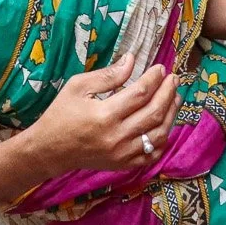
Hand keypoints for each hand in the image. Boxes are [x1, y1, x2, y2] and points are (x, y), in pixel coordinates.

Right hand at [27, 54, 177, 176]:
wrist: (51, 150)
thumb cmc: (62, 114)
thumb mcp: (78, 86)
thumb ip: (107, 75)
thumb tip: (131, 60)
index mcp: (104, 115)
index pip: (140, 93)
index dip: (154, 78)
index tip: (160, 68)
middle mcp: (117, 136)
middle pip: (154, 112)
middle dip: (168, 92)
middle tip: (173, 79)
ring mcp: (123, 154)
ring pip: (159, 133)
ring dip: (171, 114)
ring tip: (174, 97)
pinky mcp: (124, 164)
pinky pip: (153, 154)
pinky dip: (164, 139)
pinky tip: (165, 124)